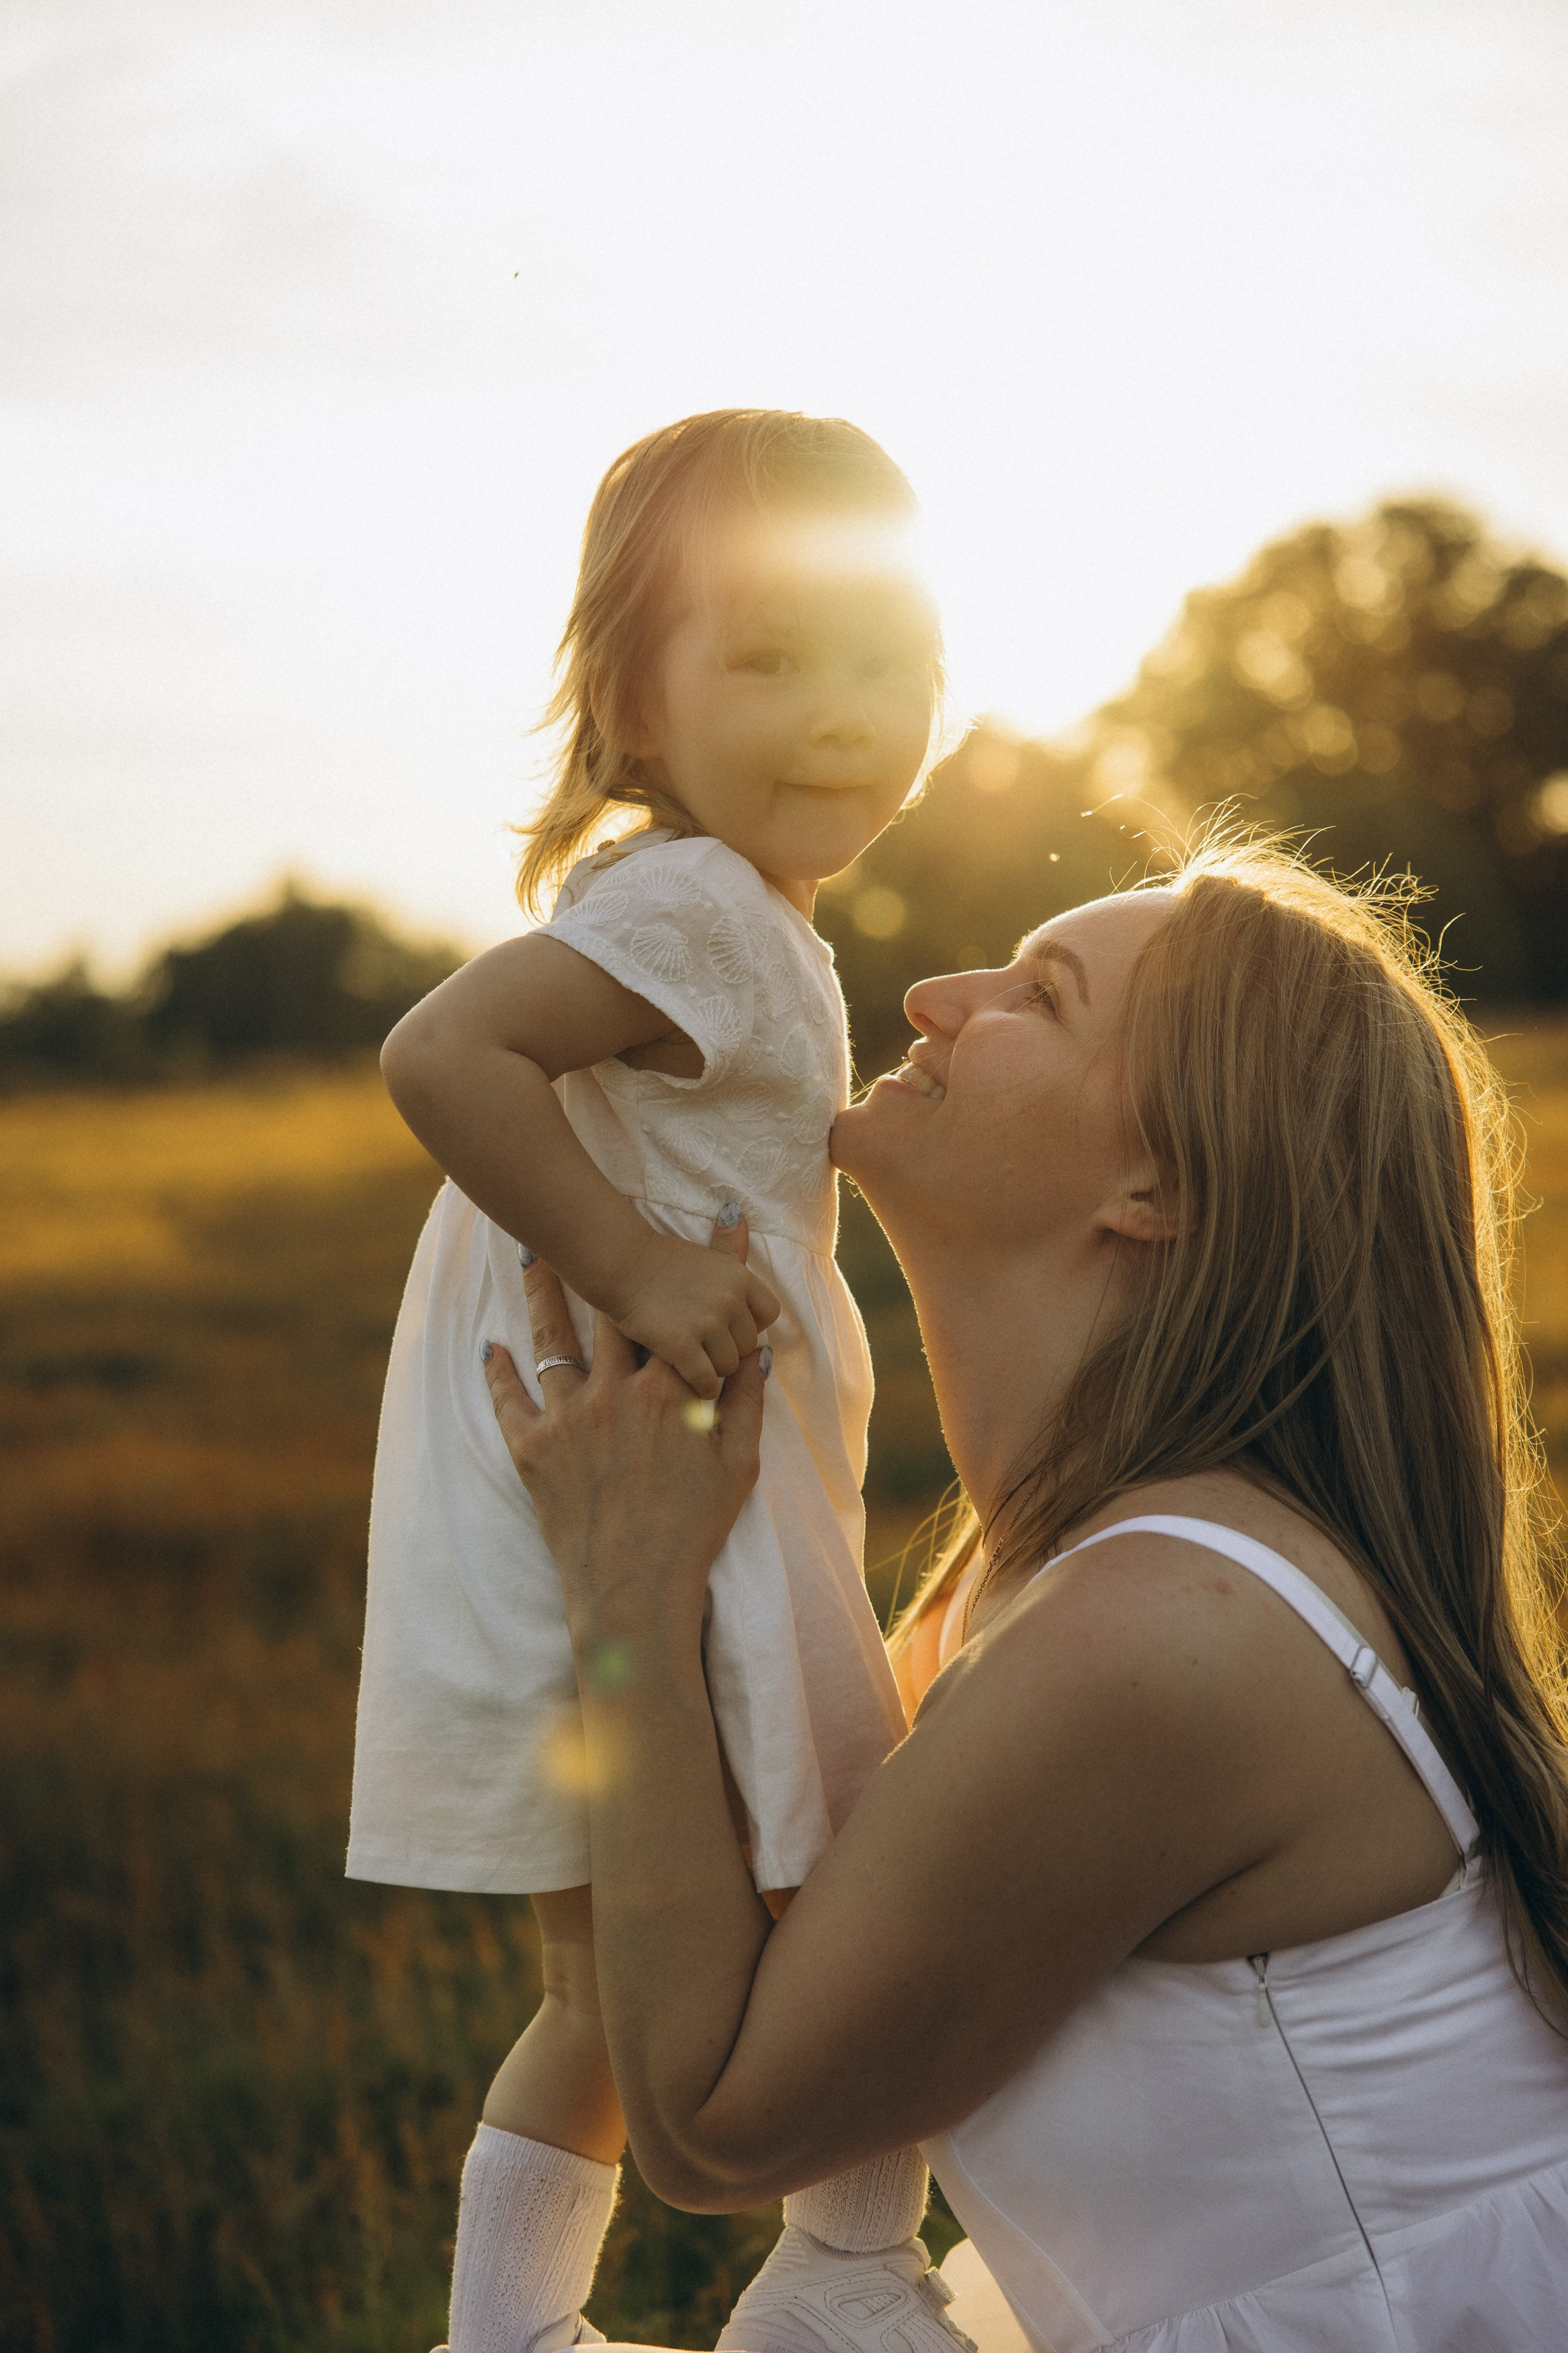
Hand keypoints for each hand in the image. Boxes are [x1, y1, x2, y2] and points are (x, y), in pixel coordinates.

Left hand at [481, 1214, 767, 1638]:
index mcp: (669, 1393)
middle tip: (593, 1223)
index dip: (708, 1263)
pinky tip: (491, 1345)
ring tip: (532, 1256)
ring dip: (543, 1294)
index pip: (685, 1312)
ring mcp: (567, 1419)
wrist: (632, 1594)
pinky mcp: (531, 1450)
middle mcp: (614, 1393)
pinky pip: (509, 1399)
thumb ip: (746, 1401)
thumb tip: (756, 1349)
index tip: (718, 1216)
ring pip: (552, 1339)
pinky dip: (498, 1371)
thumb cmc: (694, 1532)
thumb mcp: (737, 1465)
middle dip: (606, 1262)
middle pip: (609, 1309)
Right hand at [608, 1217, 779, 1400]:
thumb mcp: (705, 1252)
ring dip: (714, 1369)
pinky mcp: (681, 1346)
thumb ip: (729, 1245)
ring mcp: (706, 1324)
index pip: (769, 1315)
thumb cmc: (659, 1261)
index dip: (750, 1324)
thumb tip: (739, 1214)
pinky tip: (691, 1381)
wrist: (620, 1266)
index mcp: (739, 1278)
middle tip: (705, 1346)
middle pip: (748, 1344)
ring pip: (729, 1366)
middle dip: (729, 1348)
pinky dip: (703, 1388)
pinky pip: (707, 1382)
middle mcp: (729, 1300)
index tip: (728, 1326)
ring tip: (695, 1361)